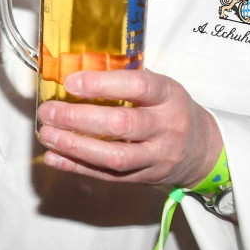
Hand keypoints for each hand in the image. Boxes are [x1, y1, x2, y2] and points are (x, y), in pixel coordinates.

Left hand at [35, 68, 222, 188]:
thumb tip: (74, 71)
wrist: (201, 149)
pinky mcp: (143, 178)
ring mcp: (156, 156)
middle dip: (79, 118)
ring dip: (74, 146)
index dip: (102, 84)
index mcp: (169, 96)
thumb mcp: (160, 87)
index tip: (71, 83)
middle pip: (122, 125)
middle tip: (50, 111)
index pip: (138, 86)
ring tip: (48, 134)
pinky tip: (54, 157)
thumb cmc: (170, 110)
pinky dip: (76, 167)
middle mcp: (166, 127)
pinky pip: (107, 176)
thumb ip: (124, 80)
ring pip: (115, 156)